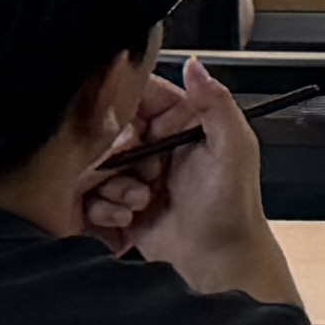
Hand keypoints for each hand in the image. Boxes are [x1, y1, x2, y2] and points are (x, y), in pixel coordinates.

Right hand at [83, 60, 278, 289]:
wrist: (218, 260)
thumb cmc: (234, 207)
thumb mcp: (233, 149)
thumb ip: (215, 103)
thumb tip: (195, 64)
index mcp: (182, 120)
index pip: (141, 94)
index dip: (124, 106)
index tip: (122, 125)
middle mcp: (156, 142)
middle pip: (110, 130)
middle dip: (118, 154)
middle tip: (143, 173)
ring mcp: (136, 173)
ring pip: (96, 164)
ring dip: (113, 185)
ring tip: (143, 200)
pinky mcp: (120, 201)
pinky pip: (90, 195)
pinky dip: (104, 208)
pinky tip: (129, 217)